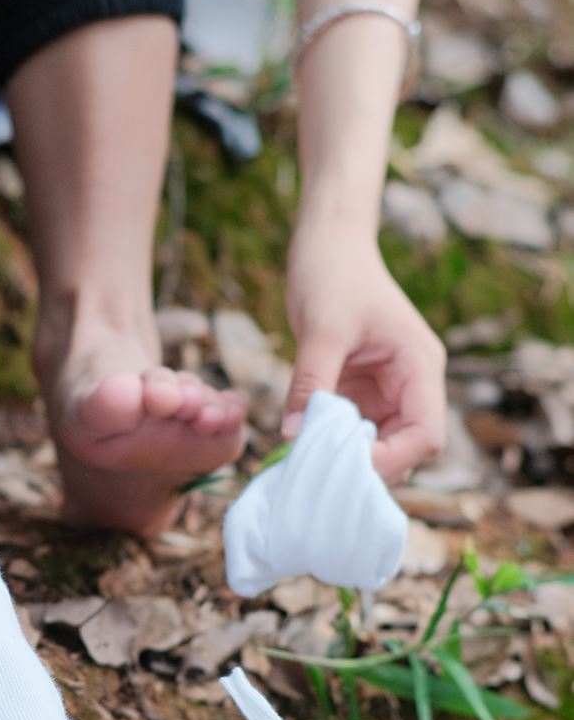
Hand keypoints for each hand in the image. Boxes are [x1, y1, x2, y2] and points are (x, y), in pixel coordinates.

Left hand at [283, 231, 445, 482]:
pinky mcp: (360, 392)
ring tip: (306, 464)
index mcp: (419, 366)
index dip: (392, 459)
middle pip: (405, 450)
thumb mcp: (321, 329)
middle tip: (319, 475)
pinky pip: (352, 431)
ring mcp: (386, 391)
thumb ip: (310, 383)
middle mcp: (411, 384)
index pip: (426, 435)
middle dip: (367, 467)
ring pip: (378, 446)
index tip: (345, 466)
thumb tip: (292, 435)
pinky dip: (330, 444)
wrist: (327, 243)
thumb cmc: (333, 273)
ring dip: (346, 459)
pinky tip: (301, 447)